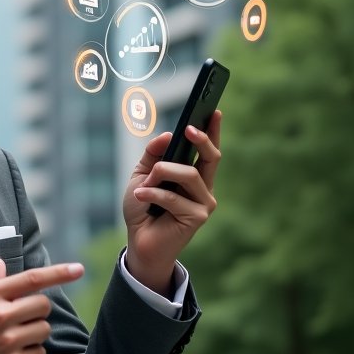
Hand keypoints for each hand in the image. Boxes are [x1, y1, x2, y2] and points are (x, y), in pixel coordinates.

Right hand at [0, 259, 83, 353]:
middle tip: (19, 318)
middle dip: (36, 311)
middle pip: (43, 305)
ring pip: (43, 329)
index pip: (31, 279)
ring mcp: (6, 341)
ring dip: (34, 333)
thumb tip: (1, 264)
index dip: (58, 273)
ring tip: (12, 338)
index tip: (78, 269)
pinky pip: (39, 353)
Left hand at [123, 110, 222, 290]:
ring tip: (143, 183)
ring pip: (189, 174)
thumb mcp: (142, 177)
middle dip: (202, 140)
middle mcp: (204, 189)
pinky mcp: (197, 218)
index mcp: (194, 177)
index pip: (208, 151)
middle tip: (188, 129)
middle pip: (212, 158)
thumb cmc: (142, 210)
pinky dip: (153, 194)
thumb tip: (168, 135)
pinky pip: (174, 196)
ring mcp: (203, 204)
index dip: (213, 131)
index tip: (215, 110)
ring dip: (162, 173)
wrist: (138, 243)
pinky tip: (141, 197)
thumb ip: (153, 156)